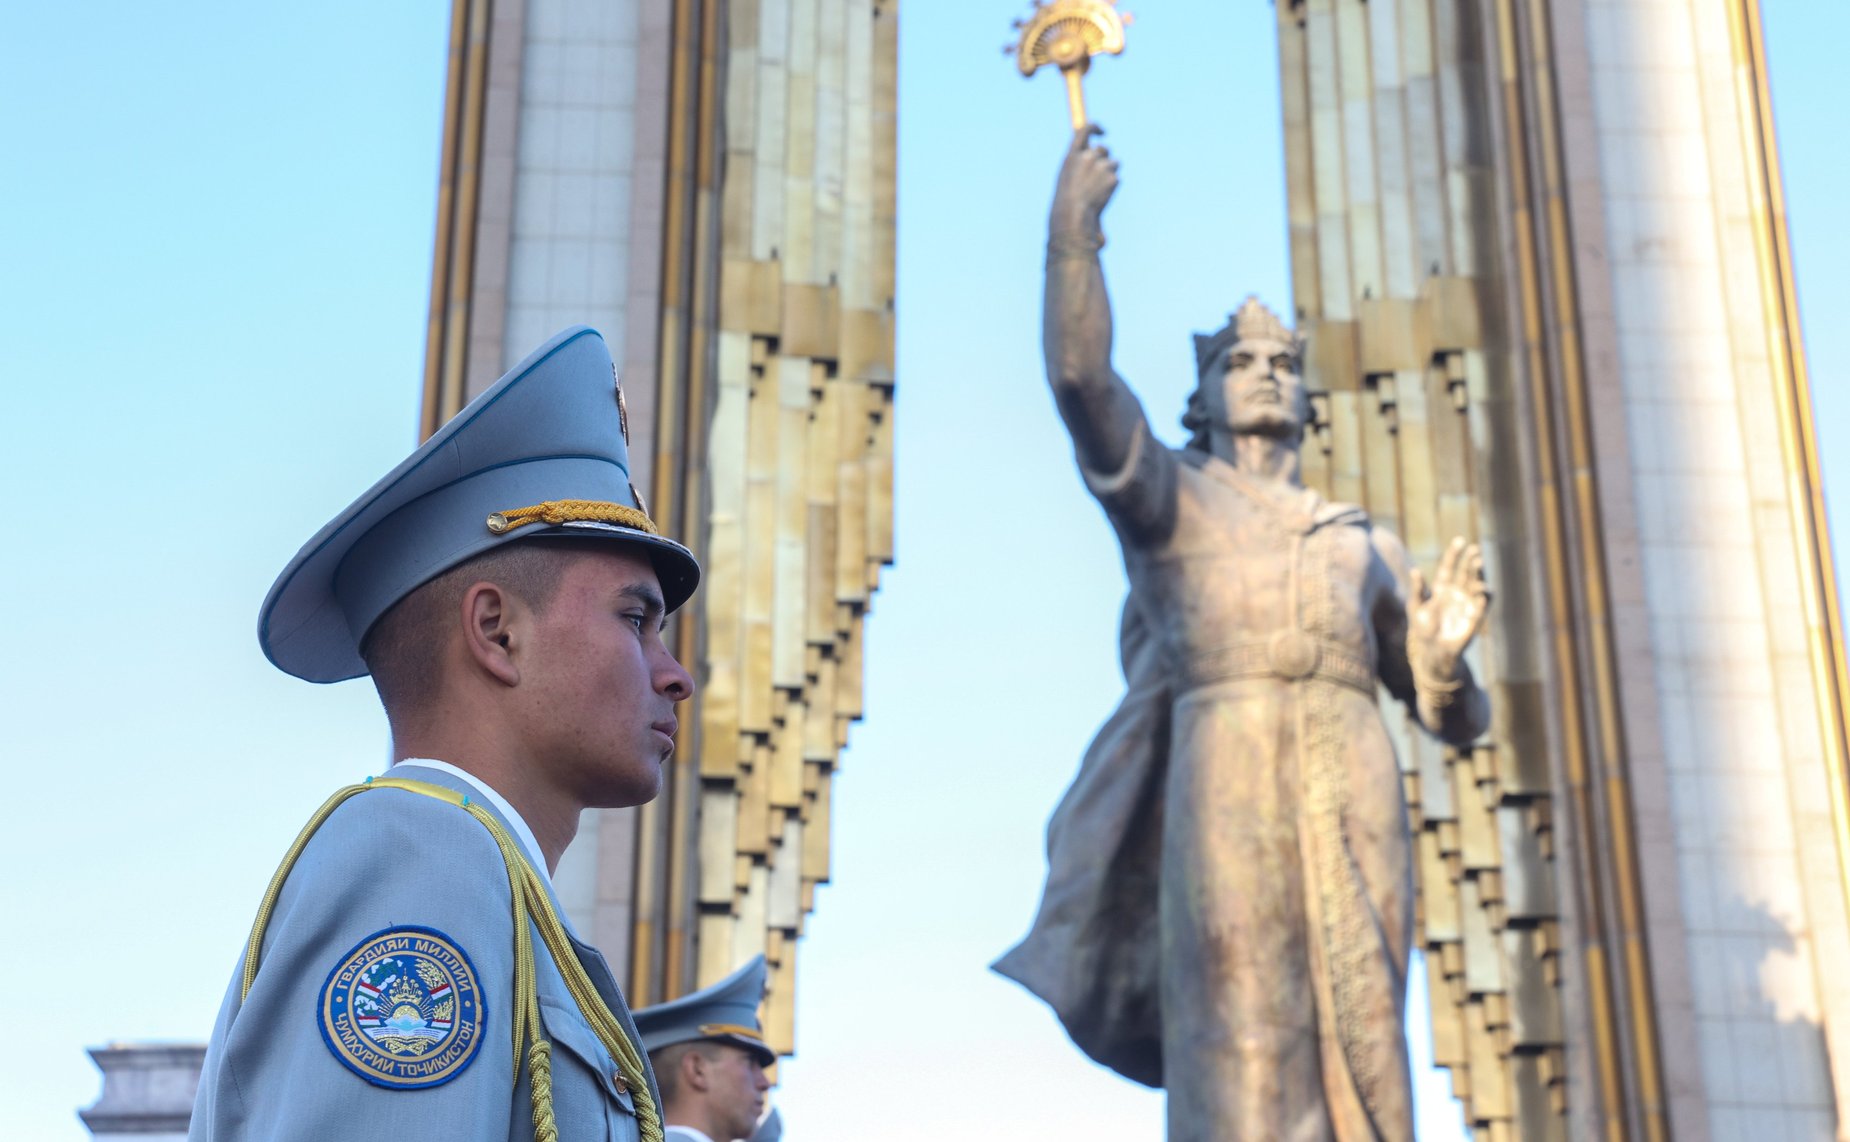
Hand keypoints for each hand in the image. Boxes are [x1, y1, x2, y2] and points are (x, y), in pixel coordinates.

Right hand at [1051, 124, 1118, 233]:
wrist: (1074, 216)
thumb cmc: (1067, 200)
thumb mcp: (1067, 177)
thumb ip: (1079, 162)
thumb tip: (1094, 151)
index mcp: (1072, 156)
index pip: (1085, 130)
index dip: (1096, 128)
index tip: (1103, 132)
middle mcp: (1087, 157)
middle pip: (1103, 149)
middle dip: (1104, 158)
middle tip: (1101, 172)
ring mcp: (1101, 166)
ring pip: (1113, 163)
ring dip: (1109, 173)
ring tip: (1098, 190)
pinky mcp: (1113, 178)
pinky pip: (1116, 178)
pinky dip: (1111, 186)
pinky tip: (1101, 197)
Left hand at [1407, 537, 1490, 678]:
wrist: (1433, 652)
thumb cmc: (1422, 629)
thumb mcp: (1415, 607)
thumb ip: (1417, 589)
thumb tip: (1415, 570)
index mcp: (1441, 588)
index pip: (1449, 566)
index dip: (1455, 553)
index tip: (1460, 540)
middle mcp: (1456, 592)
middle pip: (1466, 572)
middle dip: (1471, 561)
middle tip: (1475, 550)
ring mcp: (1467, 603)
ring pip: (1477, 584)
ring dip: (1479, 574)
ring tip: (1477, 565)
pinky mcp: (1475, 616)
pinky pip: (1483, 604)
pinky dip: (1484, 596)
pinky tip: (1482, 591)